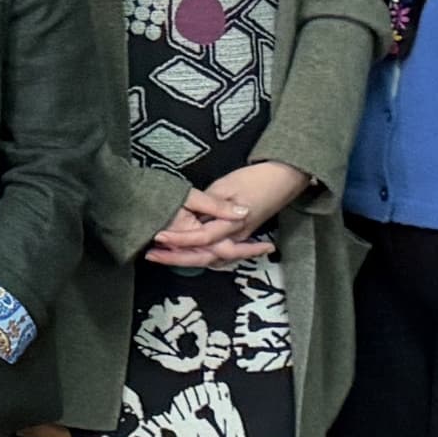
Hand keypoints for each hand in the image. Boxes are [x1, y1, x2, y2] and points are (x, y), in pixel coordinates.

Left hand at [144, 161, 302, 268]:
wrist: (286, 177)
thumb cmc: (257, 178)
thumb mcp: (227, 186)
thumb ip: (210, 205)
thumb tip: (192, 217)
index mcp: (232, 224)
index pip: (200, 238)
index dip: (178, 239)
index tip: (158, 236)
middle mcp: (236, 236)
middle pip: (204, 256)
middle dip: (176, 258)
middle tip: (152, 256)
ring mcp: (240, 237)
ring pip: (214, 259)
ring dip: (188, 259)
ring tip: (164, 257)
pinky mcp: (241, 234)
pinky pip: (221, 253)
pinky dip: (204, 256)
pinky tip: (189, 255)